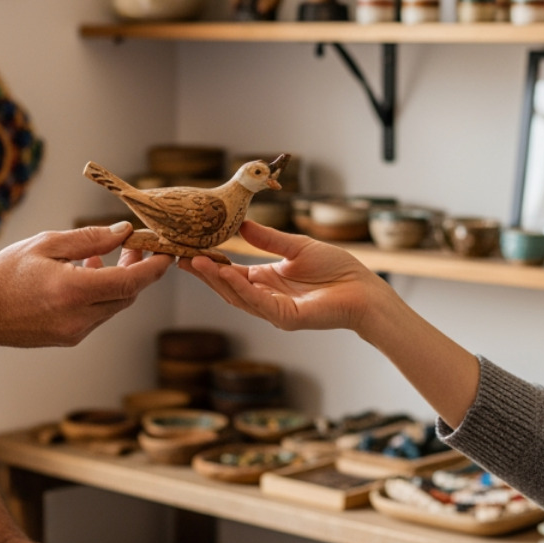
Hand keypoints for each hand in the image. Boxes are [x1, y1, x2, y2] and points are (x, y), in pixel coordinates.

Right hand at [0, 223, 171, 347]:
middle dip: (138, 270)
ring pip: (114, 306)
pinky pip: (98, 315)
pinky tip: (86, 274)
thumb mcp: (46, 245)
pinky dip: (102, 295)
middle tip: (135, 245)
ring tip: (105, 255)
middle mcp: (78, 317)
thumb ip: (89, 239)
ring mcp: (74, 333)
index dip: (154, 268)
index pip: (130, 282)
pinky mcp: (69, 339)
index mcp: (72, 291)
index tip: (167, 252)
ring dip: (120, 282)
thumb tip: (123, 232)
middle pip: (127, 295)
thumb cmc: (5, 274)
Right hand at [181, 220, 392, 333]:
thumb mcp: (296, 247)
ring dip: (215, 280)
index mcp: (267, 280)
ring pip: (237, 296)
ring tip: (194, 262)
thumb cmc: (337, 269)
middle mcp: (266, 297)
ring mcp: (274, 310)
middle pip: (227, 287)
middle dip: (203, 272)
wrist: (364, 289)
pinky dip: (238, 288)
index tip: (188, 249)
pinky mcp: (286, 318)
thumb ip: (268, 239)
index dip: (210, 263)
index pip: (231, 273)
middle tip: (179, 256)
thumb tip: (241, 225)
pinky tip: (225, 274)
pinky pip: (257, 302)